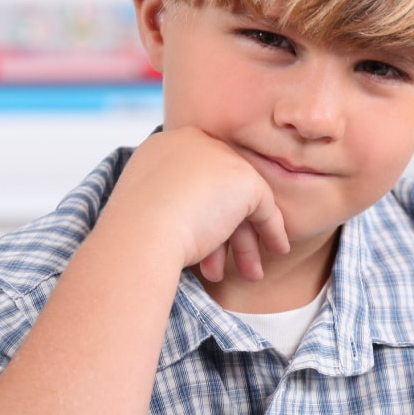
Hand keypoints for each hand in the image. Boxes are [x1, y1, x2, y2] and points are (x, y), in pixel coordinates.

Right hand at [100, 126, 290, 280]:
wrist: (140, 236)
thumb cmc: (135, 233)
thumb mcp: (147, 206)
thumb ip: (170, 200)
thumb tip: (193, 217)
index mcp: (164, 145)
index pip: (196, 176)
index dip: (204, 209)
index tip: (206, 235)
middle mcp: (193, 142)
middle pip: (220, 188)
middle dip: (227, 230)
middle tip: (228, 264)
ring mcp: (221, 158)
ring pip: (242, 201)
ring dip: (246, 240)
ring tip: (251, 272)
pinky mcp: (245, 179)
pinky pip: (265, 208)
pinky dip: (273, 231)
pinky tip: (278, 250)